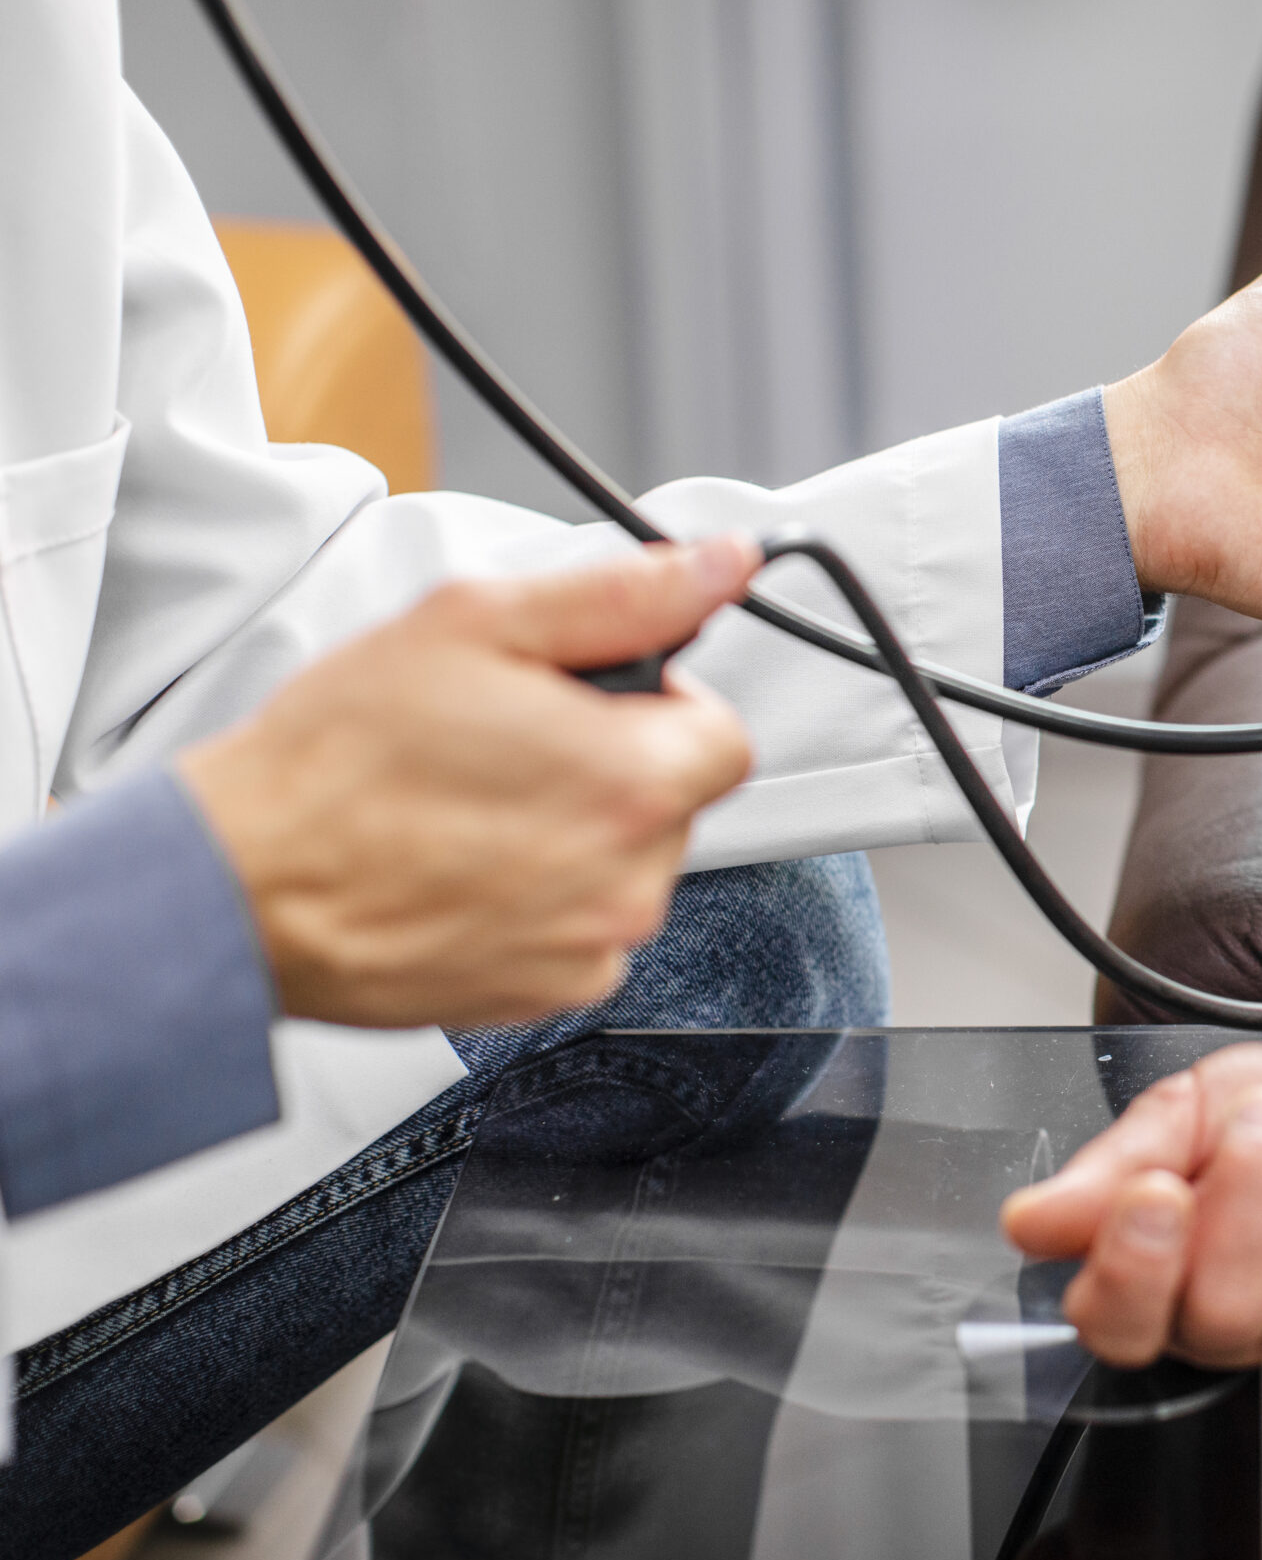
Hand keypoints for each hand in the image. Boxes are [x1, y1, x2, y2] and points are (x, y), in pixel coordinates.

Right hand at [179, 537, 761, 1028]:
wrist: (240, 886)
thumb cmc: (339, 759)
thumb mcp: (478, 626)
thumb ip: (621, 597)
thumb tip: (717, 566)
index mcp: (633, 782)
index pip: (723, 736)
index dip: (662, 705)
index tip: (594, 702)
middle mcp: (629, 878)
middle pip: (671, 802)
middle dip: (611, 766)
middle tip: (508, 746)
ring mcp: (589, 945)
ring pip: (627, 867)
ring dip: (575, 834)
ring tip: (470, 808)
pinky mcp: (545, 993)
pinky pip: (580, 931)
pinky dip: (539, 901)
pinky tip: (462, 868)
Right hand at [1001, 1042, 1261, 1368]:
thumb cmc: (1252, 1117)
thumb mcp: (1173, 1114)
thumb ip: (1108, 1167)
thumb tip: (1031, 1220)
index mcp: (1150, 1288)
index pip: (1120, 1327)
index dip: (1134, 1268)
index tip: (1155, 1188)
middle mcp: (1225, 1328)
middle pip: (1226, 1312)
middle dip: (1247, 1198)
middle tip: (1257, 1118)